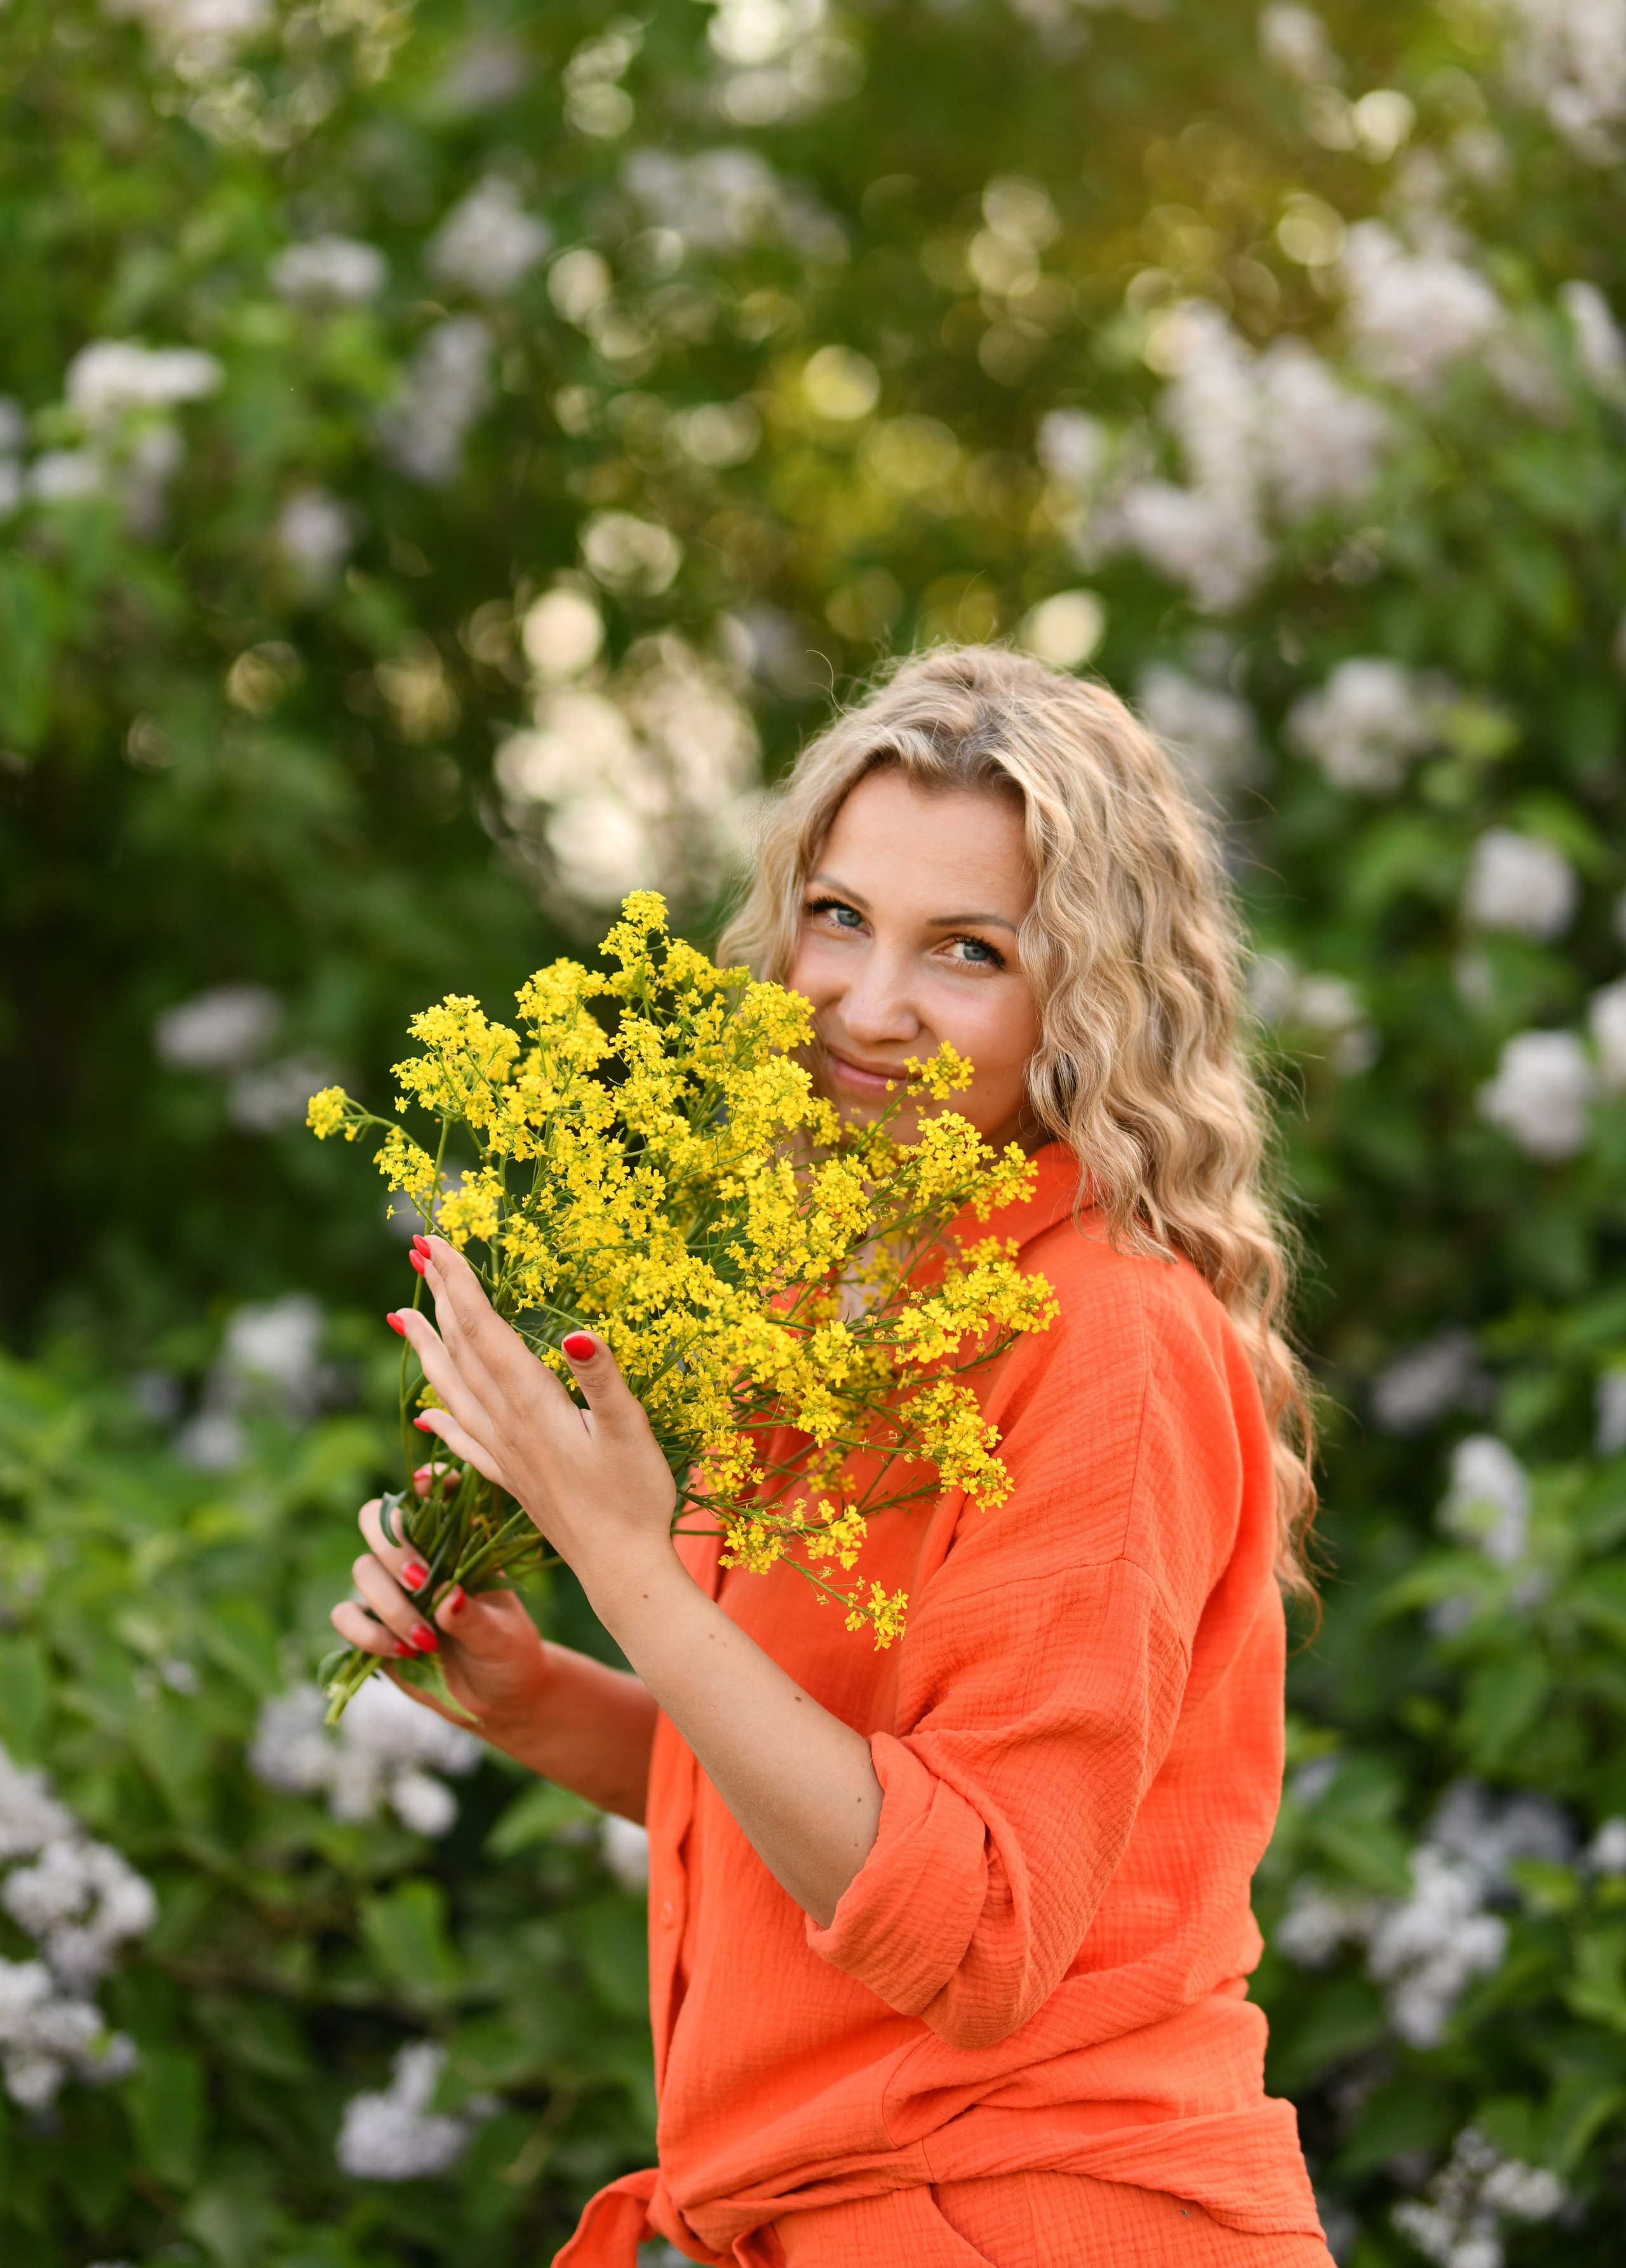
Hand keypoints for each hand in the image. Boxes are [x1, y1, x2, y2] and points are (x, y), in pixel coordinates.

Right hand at [330, 1489, 551, 1742]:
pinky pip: (345, 1616)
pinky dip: (366, 1633)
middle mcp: (417, 1556)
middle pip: (378, 1521)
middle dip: (393, 1547)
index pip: (434, 1497)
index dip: (427, 1483)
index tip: (427, 1485)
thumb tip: (448, 1598)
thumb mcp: (503, 1636)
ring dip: (389, 1605)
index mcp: (456, 1542)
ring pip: (362, 1570)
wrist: (493, 1699)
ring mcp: (390, 1589)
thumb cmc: (508, 1653)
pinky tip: (402, 1652)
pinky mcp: (370, 1625)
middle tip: (421, 1582)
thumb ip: (475, 1618)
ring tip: (427, 1641)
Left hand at [393, 1235, 678, 1601]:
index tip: (434, 1241)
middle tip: (416, 1252)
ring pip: (452, 1390)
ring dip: (428, 1348)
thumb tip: (575, 1332)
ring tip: (401, 1318)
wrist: (622, 1571)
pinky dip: (442, 1419)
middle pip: (460, 1349)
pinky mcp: (512, 1481)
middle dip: (438, 1297)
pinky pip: (463, 1441)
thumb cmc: (635, 1499)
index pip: (482, 1329)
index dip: (458, 1282)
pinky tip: (427, 1415)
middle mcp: (506, 1425)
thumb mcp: (630, 1431)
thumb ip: (601, 1378)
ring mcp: (504, 1455)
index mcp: (530, 1403)